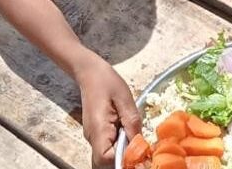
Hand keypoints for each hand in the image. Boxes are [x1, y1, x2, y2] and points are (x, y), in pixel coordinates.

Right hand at [73, 52, 141, 167]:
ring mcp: (92, 137)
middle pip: (105, 163)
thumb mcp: (125, 99)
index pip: (106, 157)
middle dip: (123, 160)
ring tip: (135, 141)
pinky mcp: (96, 135)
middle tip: (140, 150)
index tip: (139, 151)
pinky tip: (127, 136)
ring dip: (121, 155)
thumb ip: (133, 124)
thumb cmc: (107, 82)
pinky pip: (106, 149)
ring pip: (105, 158)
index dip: (124, 159)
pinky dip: (118, 149)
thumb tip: (141, 145)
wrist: (90, 72)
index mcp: (98, 129)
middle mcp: (92, 137)